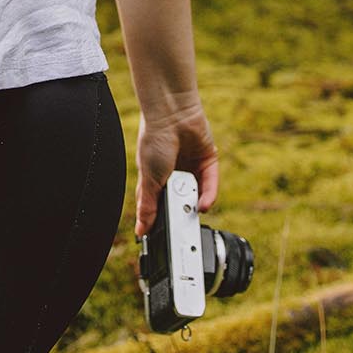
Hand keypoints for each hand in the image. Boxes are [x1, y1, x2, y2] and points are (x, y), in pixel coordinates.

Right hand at [134, 97, 218, 237]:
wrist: (171, 115)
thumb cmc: (154, 140)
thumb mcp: (148, 178)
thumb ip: (147, 206)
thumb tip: (140, 230)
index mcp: (156, 179)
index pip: (160, 206)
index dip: (163, 221)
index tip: (166, 237)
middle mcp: (175, 176)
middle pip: (182, 203)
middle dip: (182, 213)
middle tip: (181, 225)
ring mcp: (192, 169)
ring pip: (198, 195)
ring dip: (195, 205)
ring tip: (190, 210)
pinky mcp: (208, 163)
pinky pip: (212, 184)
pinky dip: (209, 196)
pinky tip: (203, 204)